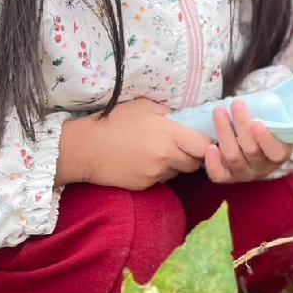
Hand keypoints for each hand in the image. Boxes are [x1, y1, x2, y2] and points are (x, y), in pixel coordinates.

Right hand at [57, 98, 208, 189]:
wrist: (85, 148)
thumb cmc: (114, 122)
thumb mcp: (144, 107)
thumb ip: (168, 113)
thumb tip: (183, 119)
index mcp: (169, 135)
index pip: (204, 145)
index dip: (207, 143)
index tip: (202, 138)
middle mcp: (166, 157)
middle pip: (195, 162)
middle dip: (194, 155)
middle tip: (184, 145)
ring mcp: (155, 174)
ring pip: (179, 172)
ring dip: (176, 164)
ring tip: (161, 151)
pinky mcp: (145, 185)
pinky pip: (162, 179)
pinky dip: (160, 171)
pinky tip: (145, 161)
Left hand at [203, 100, 292, 182]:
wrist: (255, 145)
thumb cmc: (266, 128)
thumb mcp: (276, 122)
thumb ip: (271, 113)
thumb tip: (261, 94)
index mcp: (279, 154)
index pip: (274, 151)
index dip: (265, 139)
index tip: (257, 123)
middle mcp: (262, 167)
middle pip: (251, 150)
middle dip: (242, 125)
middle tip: (236, 104)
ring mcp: (244, 173)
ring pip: (233, 157)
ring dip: (225, 133)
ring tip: (219, 112)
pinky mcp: (228, 176)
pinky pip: (219, 175)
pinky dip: (213, 163)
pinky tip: (210, 147)